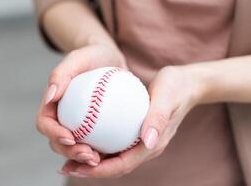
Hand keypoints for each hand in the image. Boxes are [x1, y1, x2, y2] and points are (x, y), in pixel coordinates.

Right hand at [36, 42, 126, 170]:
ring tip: (99, 160)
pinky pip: (93, 143)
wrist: (110, 60)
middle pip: (57, 141)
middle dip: (69, 153)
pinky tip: (112, 155)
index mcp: (52, 104)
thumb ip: (61, 74)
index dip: (53, 134)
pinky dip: (99, 152)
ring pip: (74, 147)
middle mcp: (62, 117)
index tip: (70, 138)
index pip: (45, 123)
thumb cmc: (93, 56)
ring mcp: (77, 124)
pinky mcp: (93, 128)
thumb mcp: (79, 57)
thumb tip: (49, 97)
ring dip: (83, 158)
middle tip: (89, 155)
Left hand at [60, 66, 203, 177]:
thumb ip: (158, 118)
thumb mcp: (167, 96)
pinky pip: (116, 144)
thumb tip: (147, 142)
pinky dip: (99, 145)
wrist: (187, 84)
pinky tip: (83, 137)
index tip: (78, 167)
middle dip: (91, 170)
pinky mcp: (137, 132)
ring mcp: (142, 141)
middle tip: (66, 166)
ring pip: (114, 157)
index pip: (124, 164)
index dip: (100, 170)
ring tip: (69, 157)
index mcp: (153, 144)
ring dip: (92, 160)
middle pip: (116, 165)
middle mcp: (146, 147)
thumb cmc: (176, 87)